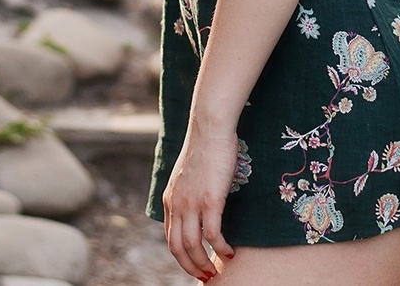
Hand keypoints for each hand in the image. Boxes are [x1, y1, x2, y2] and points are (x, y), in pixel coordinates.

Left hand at [162, 124, 238, 279]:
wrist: (210, 129)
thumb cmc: (205, 149)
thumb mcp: (188, 176)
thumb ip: (187, 194)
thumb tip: (197, 208)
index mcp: (170, 200)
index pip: (170, 239)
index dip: (181, 258)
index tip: (194, 266)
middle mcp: (177, 205)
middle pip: (178, 248)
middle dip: (191, 267)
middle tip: (205, 276)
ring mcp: (192, 203)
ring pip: (193, 245)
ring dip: (204, 263)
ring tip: (216, 270)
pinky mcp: (210, 200)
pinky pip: (212, 234)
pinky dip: (220, 248)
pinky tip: (229, 253)